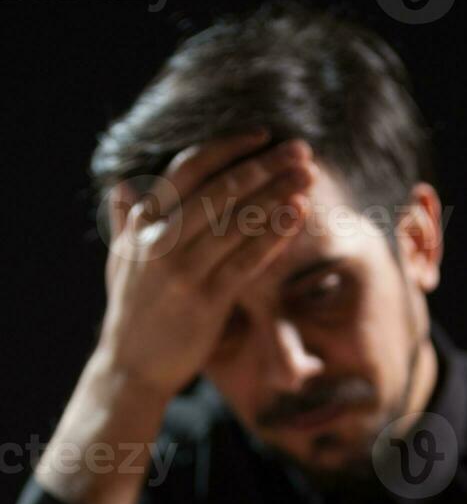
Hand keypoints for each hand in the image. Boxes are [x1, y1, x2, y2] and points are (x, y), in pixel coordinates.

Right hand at [98, 130, 315, 399]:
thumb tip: (124, 187)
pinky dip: (273, 235)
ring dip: (276, 194)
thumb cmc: (133, 312)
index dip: (227, 148)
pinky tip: (297, 214)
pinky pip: (246, 261)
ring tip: (308, 176)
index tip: (261, 135)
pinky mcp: (206, 302)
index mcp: (142, 224)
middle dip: (264, 166)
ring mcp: (183, 272)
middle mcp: (160, 242)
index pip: (188, 170)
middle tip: (300, 150)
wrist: (132, 368)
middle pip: (219, 190)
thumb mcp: (122, 262)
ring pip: (237, 222)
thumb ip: (125, 222)